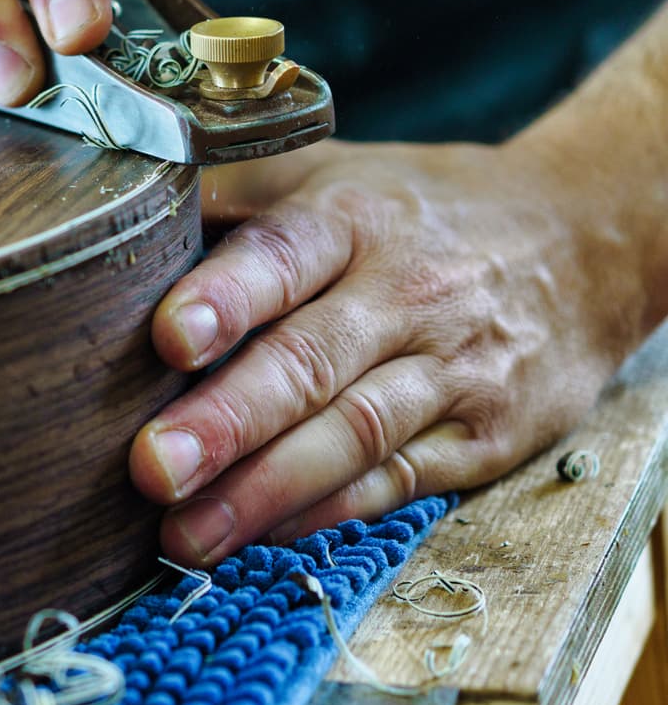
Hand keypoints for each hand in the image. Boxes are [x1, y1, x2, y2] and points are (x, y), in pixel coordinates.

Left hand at [129, 141, 648, 565]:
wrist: (587, 234)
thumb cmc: (416, 208)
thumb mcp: (328, 169)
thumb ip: (227, 190)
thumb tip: (117, 204)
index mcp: (352, 218)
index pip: (285, 254)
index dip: (227, 297)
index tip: (169, 336)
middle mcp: (405, 293)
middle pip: (310, 361)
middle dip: (226, 421)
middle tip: (152, 469)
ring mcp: (451, 369)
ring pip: (353, 435)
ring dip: (263, 492)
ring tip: (184, 535)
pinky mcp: (485, 436)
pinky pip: (397, 481)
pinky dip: (327, 512)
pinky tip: (262, 535)